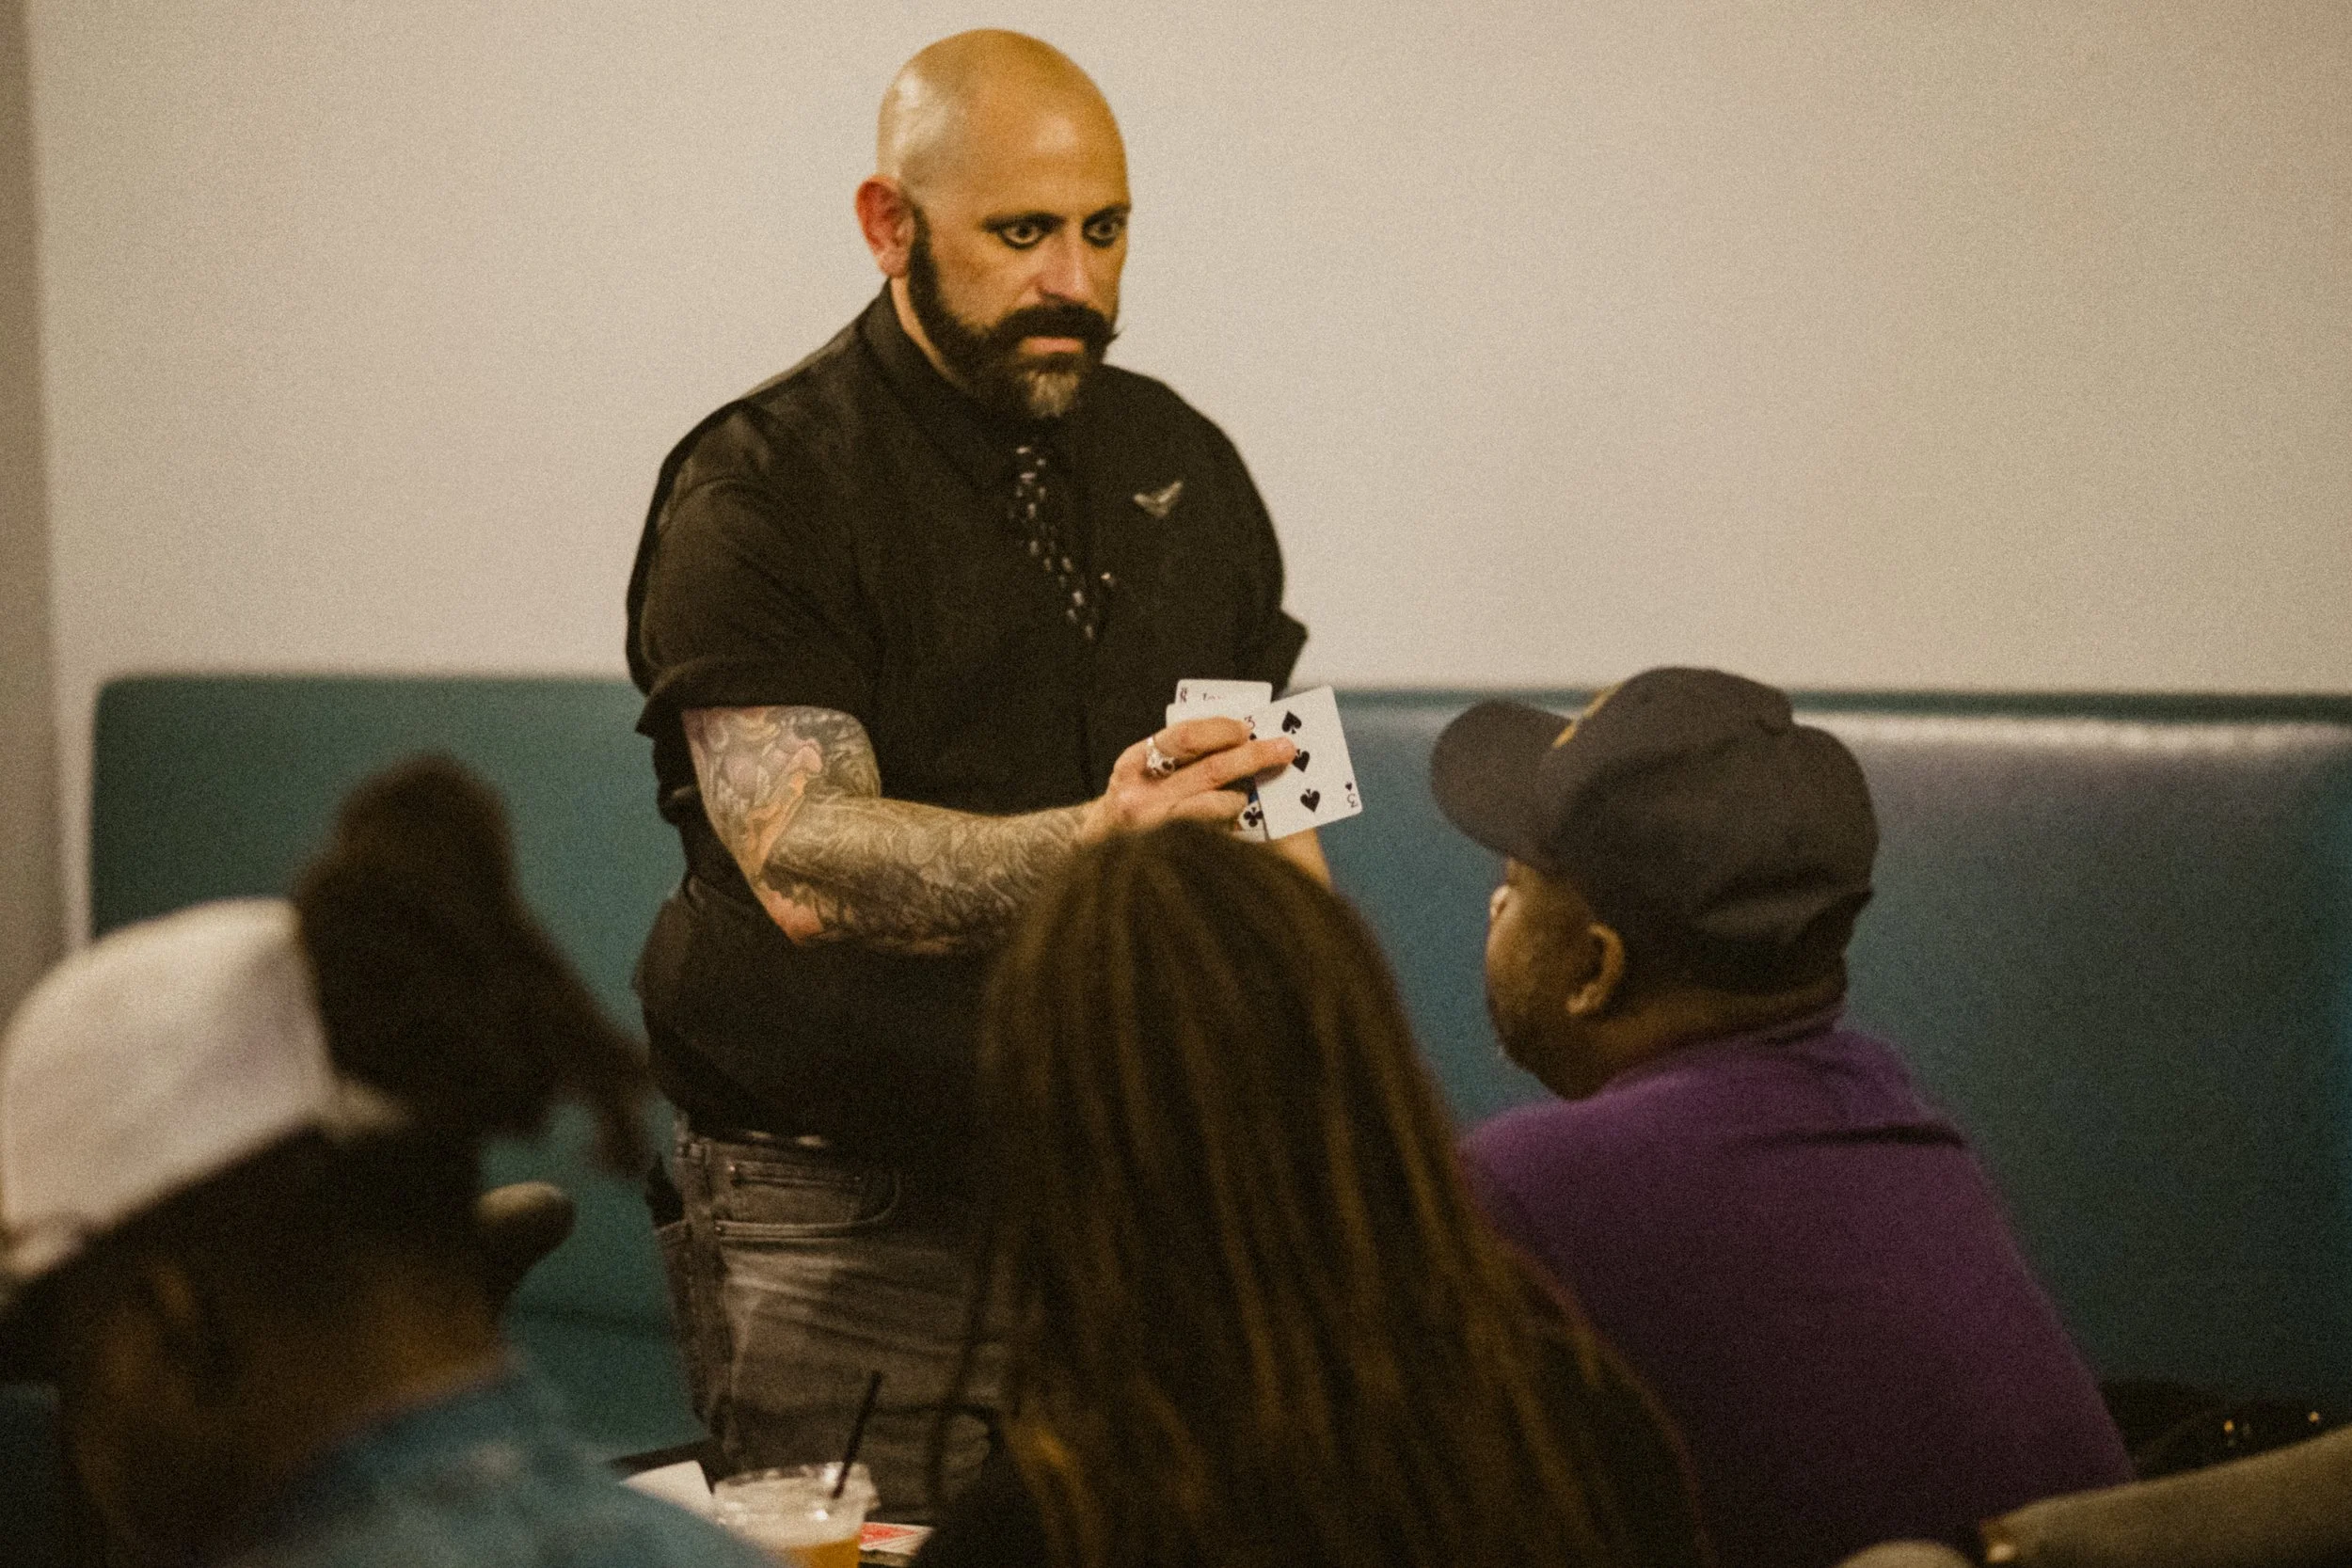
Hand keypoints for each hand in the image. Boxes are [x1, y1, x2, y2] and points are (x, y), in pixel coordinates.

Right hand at [1080, 717, 1296, 842]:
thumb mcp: (1143, 770)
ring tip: (1248, 794)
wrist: (1098, 849)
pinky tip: (1235, 821)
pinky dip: (1230, 823)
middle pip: (1211, 769)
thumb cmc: (1135, 800)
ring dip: (1243, 795)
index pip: (1185, 736)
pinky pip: (1214, 834)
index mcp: (1133, 763)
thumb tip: (1238, 734)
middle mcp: (1140, 796)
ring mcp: (1153, 829)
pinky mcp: (1168, 853)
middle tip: (1284, 750)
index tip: (1248, 727)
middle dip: (1253, 756)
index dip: (1222, 729)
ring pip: (1217, 805)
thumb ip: (1178, 755)